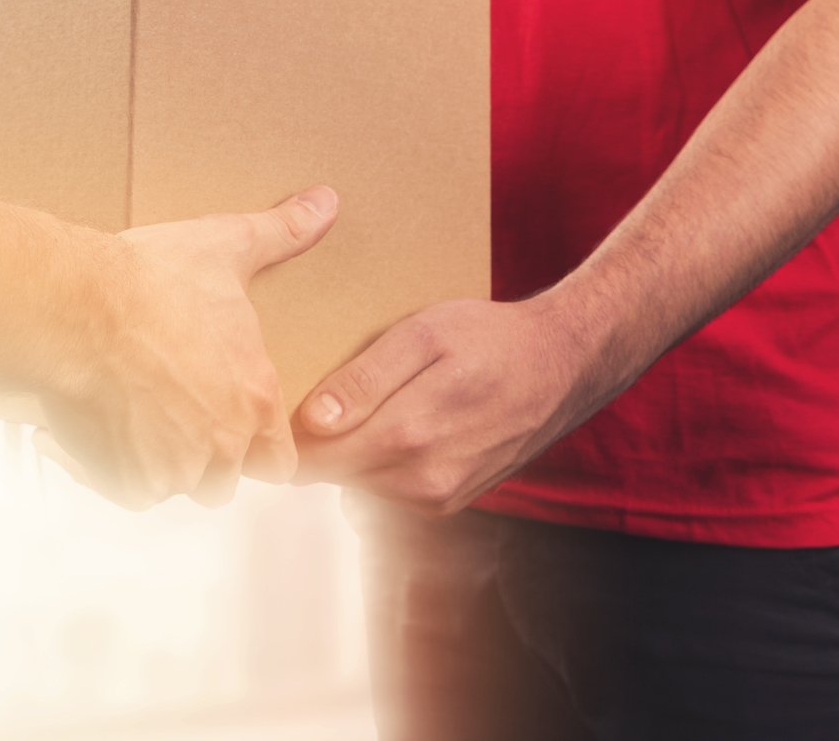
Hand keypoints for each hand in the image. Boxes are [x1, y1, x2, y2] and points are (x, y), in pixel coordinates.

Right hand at [37, 187, 338, 510]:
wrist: (77, 307)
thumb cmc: (151, 279)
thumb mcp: (224, 247)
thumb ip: (282, 233)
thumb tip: (326, 201)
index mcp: (255, 398)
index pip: (280, 461)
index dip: (256, 447)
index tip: (227, 421)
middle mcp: (223, 444)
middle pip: (222, 480)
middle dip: (199, 457)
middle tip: (166, 411)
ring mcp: (174, 467)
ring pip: (172, 485)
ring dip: (153, 462)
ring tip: (127, 413)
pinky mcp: (127, 478)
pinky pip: (126, 489)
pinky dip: (111, 467)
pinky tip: (96, 424)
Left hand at [292, 294, 611, 513]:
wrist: (562, 366)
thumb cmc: (490, 338)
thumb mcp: (424, 334)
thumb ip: (365, 379)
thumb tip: (314, 421)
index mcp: (409, 435)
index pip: (314, 457)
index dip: (287, 434)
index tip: (277, 404)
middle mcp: (422, 481)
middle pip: (332, 473)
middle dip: (315, 441)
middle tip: (313, 394)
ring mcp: (438, 499)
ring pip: (358, 482)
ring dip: (349, 450)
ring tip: (362, 403)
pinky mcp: (448, 504)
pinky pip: (388, 489)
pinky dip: (379, 460)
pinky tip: (394, 421)